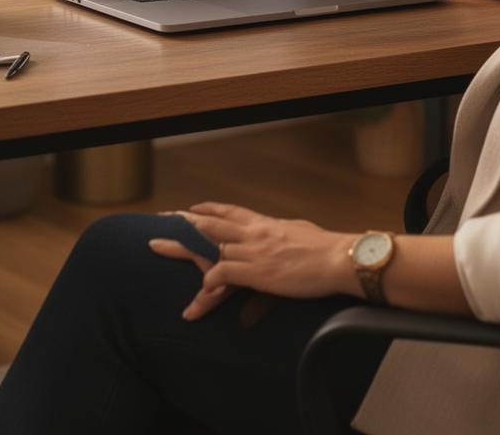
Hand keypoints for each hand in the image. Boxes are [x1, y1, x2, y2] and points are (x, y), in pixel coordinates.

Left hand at [149, 203, 356, 320]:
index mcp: (265, 223)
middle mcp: (255, 233)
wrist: (339, 258)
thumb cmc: (326, 248)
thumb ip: (284, 232)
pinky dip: (208, 282)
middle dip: (184, 223)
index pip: (231, 211)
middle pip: (211, 223)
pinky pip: (223, 274)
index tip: (192, 208)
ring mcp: (253, 251)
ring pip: (210, 246)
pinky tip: (199, 292)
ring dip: (184, 250)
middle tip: (161, 222)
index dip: (209, 209)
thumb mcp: (300, 232)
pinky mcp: (256, 271)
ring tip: (160, 247)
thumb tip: (284, 232)